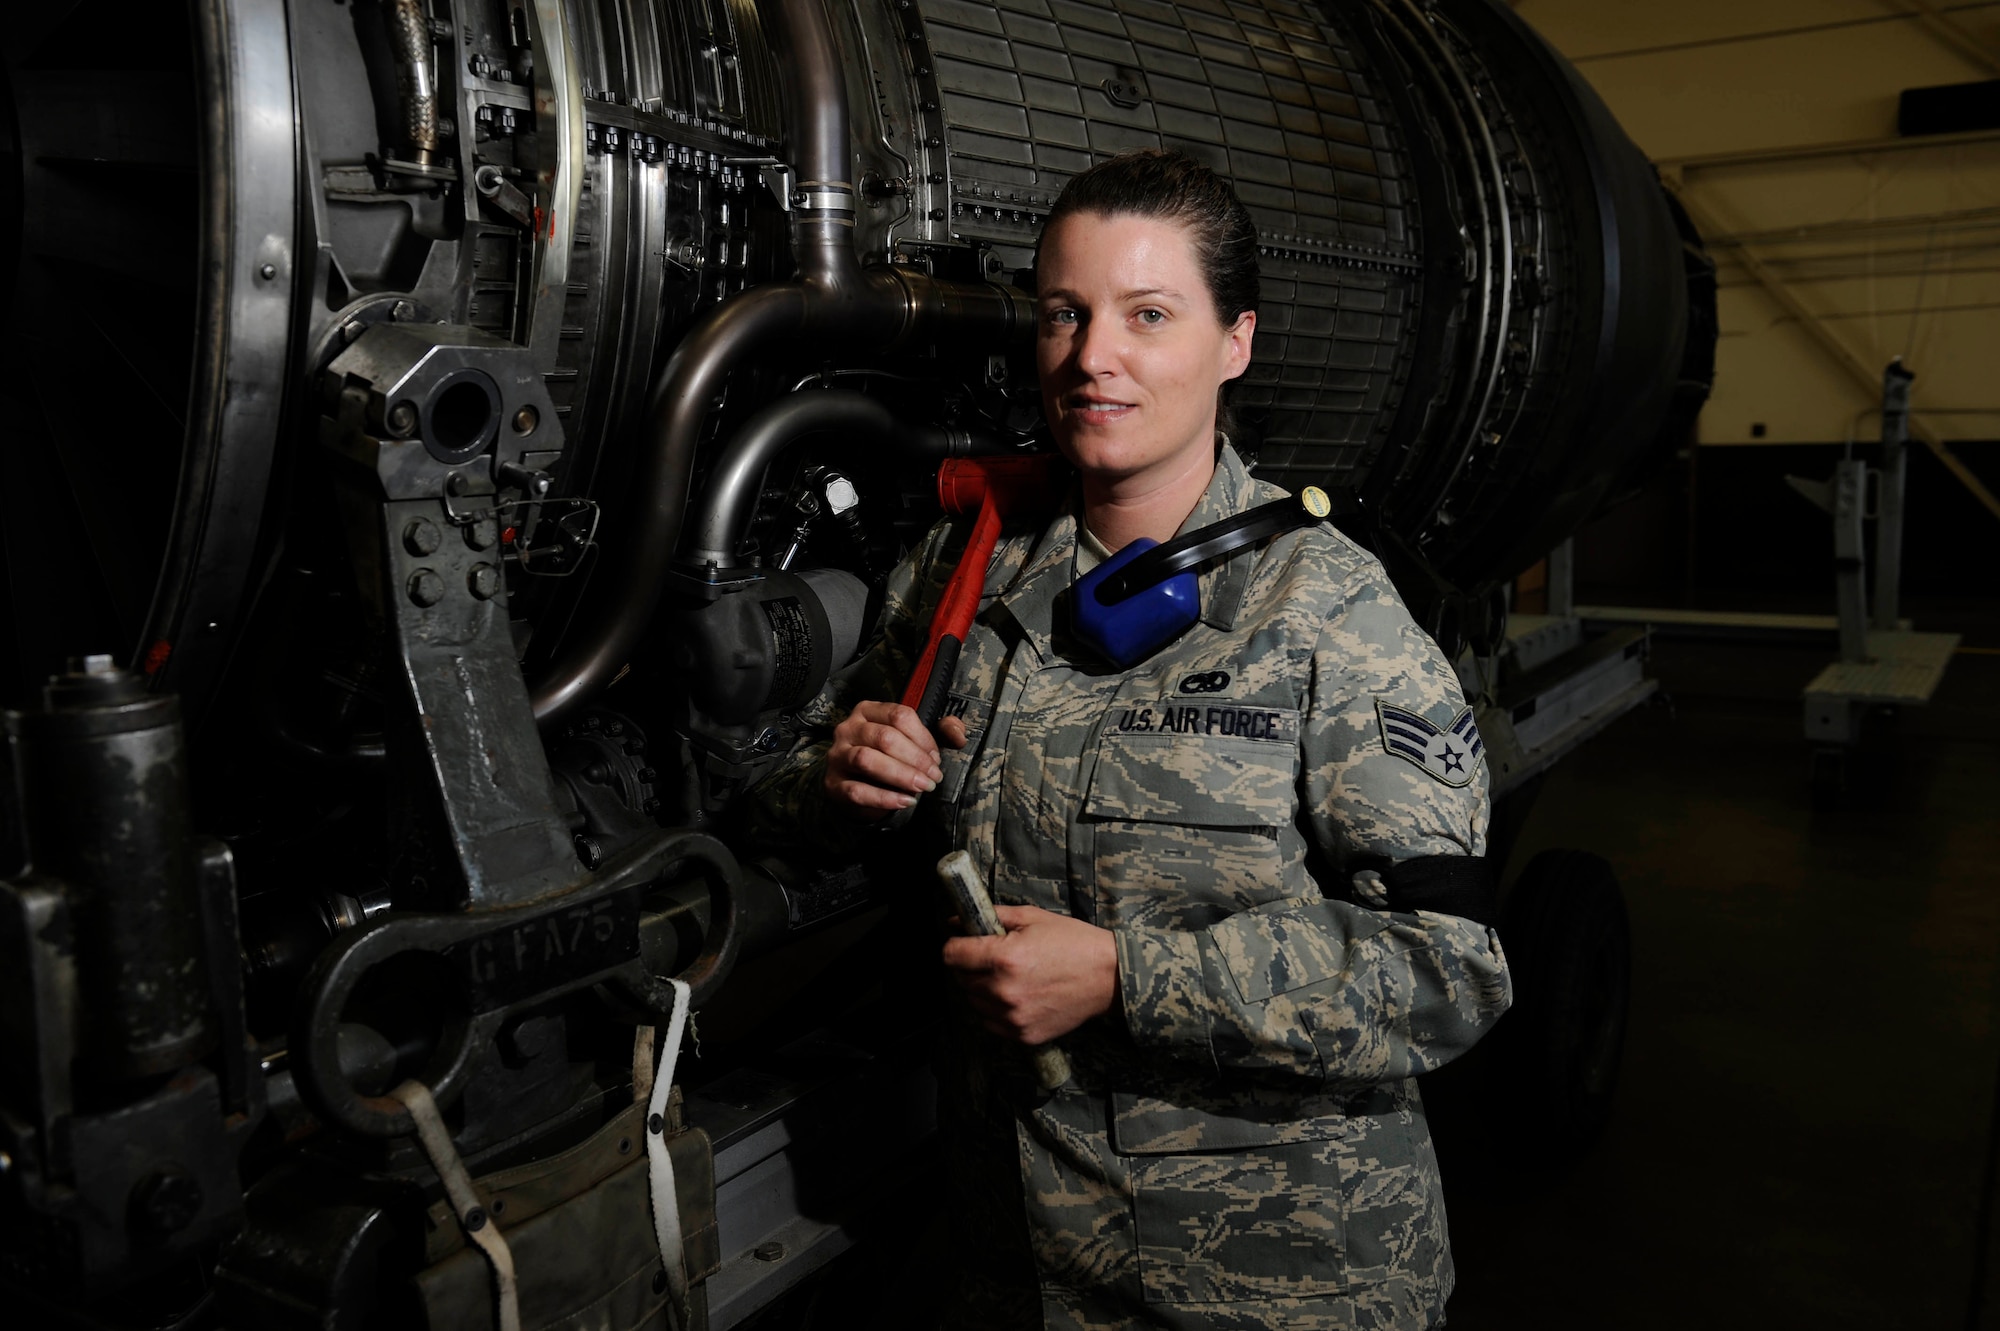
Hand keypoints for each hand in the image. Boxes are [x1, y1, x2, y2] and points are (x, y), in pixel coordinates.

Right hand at [823, 701, 967, 819]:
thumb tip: (957, 732)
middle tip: (933, 777)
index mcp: (868, 711)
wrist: (856, 785)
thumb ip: (940, 731)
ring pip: (867, 759)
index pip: (898, 715)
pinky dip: (884, 798)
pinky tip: (905, 801)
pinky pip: (857, 790)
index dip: (923, 737)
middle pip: (884, 737)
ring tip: (922, 787)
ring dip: (900, 775)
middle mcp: (848, 729)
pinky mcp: (834, 784)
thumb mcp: (912, 741)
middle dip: (915, 759)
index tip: (937, 757)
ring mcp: (838, 756)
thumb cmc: (887, 758)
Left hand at [942, 905, 1117, 1044]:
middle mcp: (1003, 991)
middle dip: (971, 967)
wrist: (1108, 977)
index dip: (956, 945)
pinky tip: (1018, 996)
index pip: (951, 955)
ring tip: (1009, 978)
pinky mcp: (1023, 1035)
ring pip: (974, 1003)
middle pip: (961, 980)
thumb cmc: (1073, 942)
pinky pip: (991, 1023)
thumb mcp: (1032, 917)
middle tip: (994, 959)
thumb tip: (956, 921)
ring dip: (983, 990)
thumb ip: (991, 917)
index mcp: (1003, 958)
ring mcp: (1013, 1017)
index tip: (965, 944)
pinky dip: (997, 1011)